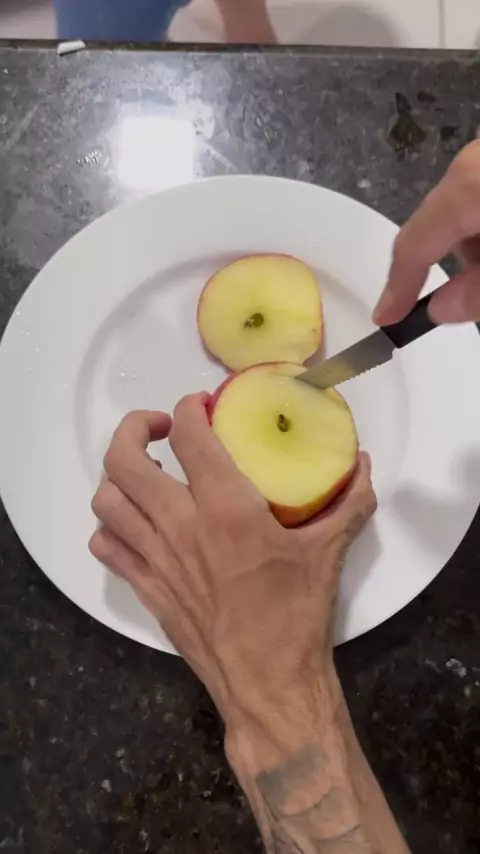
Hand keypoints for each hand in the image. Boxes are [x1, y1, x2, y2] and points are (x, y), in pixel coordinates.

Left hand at [88, 400, 410, 853]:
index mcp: (225, 506)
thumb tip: (363, 464)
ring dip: (119, 476)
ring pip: (106, 499)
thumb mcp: (328, 551)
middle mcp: (179, 524)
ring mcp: (154, 557)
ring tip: (146, 473)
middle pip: (125, 458)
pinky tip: (135, 525)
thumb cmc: (297, 614)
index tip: (199, 407)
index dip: (187, 407)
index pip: (188, 434)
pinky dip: (111, 526)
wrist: (267, 682)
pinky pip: (106, 545)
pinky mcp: (145, 587)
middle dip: (135, 428)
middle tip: (160, 429)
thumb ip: (349, 501)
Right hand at [374, 139, 479, 324]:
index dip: (397, 287)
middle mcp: (473, 160)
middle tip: (474, 298)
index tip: (385, 317)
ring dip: (477, 243)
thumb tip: (442, 309)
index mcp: (466, 185)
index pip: (412, 246)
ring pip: (469, 208)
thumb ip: (478, 294)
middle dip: (458, 265)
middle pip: (443, 225)